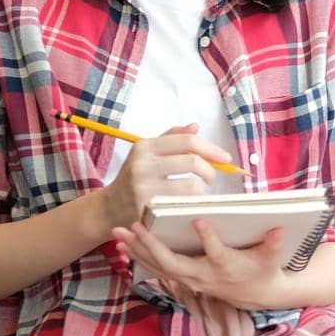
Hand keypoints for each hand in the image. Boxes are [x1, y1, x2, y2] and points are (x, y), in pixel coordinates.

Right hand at [97, 123, 233, 233]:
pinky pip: (182, 205)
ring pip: (192, 186)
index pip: (187, 141)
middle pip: (193, 161)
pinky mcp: (146, 209)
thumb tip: (195, 126)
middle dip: (210, 170)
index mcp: (145, 146)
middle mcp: (142, 164)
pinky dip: (192, 204)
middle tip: (211, 177)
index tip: (225, 158)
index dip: (211, 149)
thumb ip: (171, 138)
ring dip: (201, 190)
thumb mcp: (147, 153)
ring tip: (196, 192)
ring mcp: (143, 187)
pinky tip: (187, 204)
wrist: (109, 207)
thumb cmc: (135, 177)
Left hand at [113, 218, 289, 309]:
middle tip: (134, 226)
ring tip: (119, 232)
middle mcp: (203, 275)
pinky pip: (156, 268)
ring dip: (138, 250)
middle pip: (174, 263)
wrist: (254, 293)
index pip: (216, 253)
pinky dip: (139, 256)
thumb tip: (281, 228)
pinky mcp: (182, 278)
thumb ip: (274, 243)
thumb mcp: (272, 257)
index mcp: (226, 266)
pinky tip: (123, 243)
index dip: (208, 238)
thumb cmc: (263, 269)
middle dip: (152, 245)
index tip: (198, 220)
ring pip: (159, 266)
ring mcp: (190, 279)